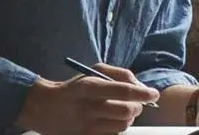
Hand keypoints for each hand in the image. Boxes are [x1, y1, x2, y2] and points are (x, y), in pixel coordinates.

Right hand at [16, 63, 160, 134]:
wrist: (44, 107)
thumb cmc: (75, 87)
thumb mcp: (93, 72)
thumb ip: (120, 75)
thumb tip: (142, 86)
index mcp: (89, 87)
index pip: (123, 91)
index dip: (143, 93)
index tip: (154, 94)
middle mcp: (87, 108)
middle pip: (126, 112)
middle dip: (137, 107)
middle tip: (137, 104)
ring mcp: (85, 126)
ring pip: (122, 126)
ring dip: (128, 119)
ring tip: (121, 111)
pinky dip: (117, 128)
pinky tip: (111, 121)